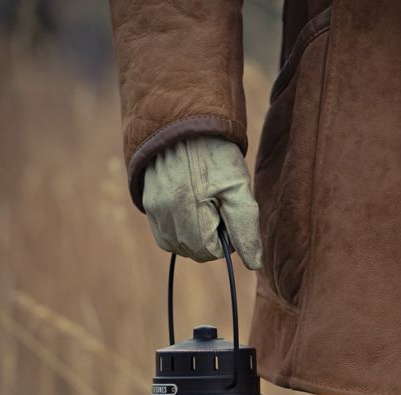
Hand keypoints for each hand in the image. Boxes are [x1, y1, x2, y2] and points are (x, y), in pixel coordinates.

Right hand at [142, 136, 261, 269]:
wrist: (185, 124)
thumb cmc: (217, 156)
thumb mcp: (239, 189)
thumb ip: (246, 228)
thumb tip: (254, 264)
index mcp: (190, 210)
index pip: (212, 252)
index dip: (226, 237)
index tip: (228, 212)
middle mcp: (166, 213)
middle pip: (194, 252)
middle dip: (210, 237)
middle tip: (217, 205)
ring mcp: (153, 209)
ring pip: (178, 246)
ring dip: (194, 235)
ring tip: (203, 204)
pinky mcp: (147, 204)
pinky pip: (164, 236)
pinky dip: (179, 230)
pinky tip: (189, 208)